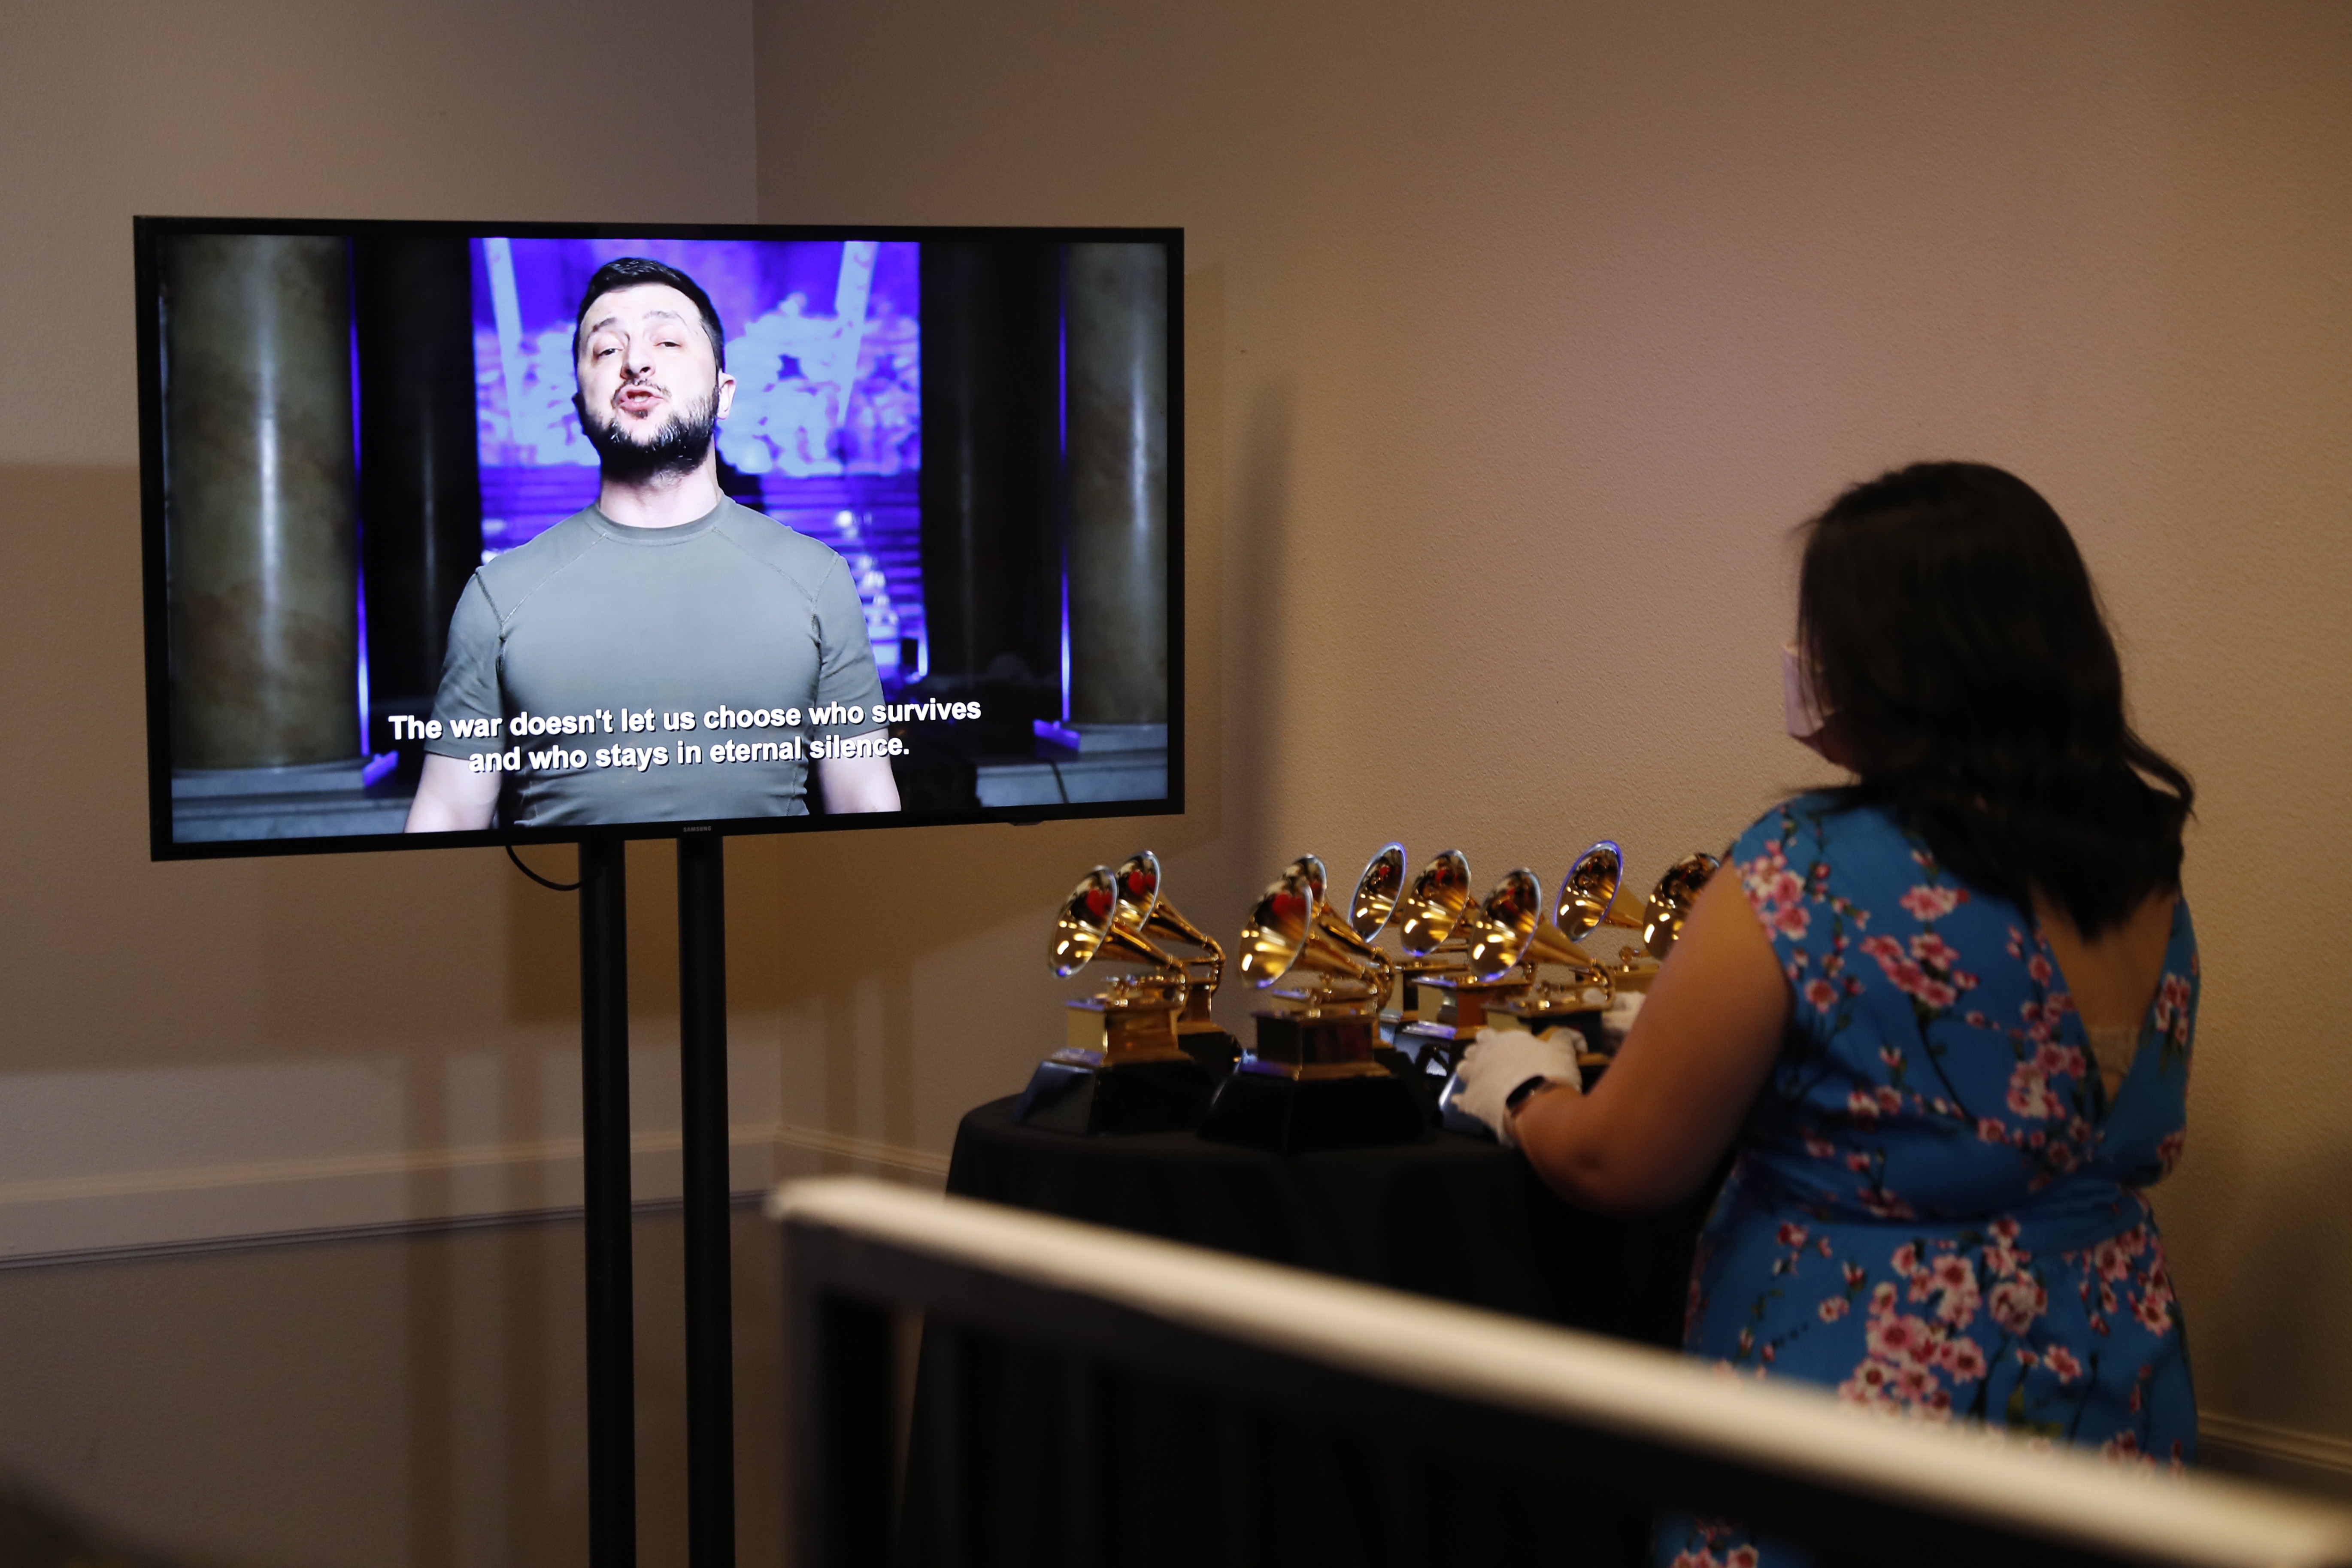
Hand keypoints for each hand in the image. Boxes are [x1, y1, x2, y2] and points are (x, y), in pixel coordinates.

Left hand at [1451, 1027, 1581, 1148]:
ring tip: (1479, 1081)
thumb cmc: (1550, 1073)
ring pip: (1462, 1069)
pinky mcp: (1470, 1101)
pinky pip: (1460, 1100)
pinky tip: (1466, 1104)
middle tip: (1489, 1064)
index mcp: (1504, 1041)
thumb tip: (1576, 1036)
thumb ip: (1566, 1039)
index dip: (1492, 1041)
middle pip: (1473, 1050)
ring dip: (1469, 1073)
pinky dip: (1462, 1101)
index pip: (1489, 1034)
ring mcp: (1474, 1078)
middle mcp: (1484, 1055)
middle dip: (1478, 1054)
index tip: (1500, 1048)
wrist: (1536, 1105)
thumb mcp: (1564, 1052)